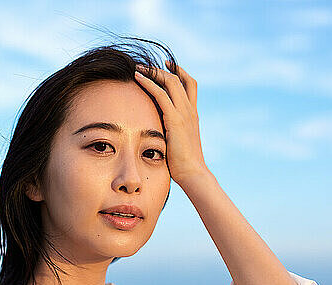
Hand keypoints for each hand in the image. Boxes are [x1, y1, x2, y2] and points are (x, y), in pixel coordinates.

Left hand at [134, 61, 208, 183]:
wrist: (193, 173)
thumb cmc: (183, 164)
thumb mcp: (178, 144)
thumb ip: (171, 134)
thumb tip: (158, 135)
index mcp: (193, 114)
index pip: (190, 85)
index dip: (179, 72)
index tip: (167, 65)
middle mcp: (190, 110)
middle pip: (179, 79)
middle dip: (162, 69)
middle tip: (146, 65)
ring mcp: (184, 113)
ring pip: (170, 82)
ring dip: (153, 72)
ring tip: (137, 68)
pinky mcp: (175, 119)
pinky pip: (161, 94)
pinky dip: (149, 82)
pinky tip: (137, 78)